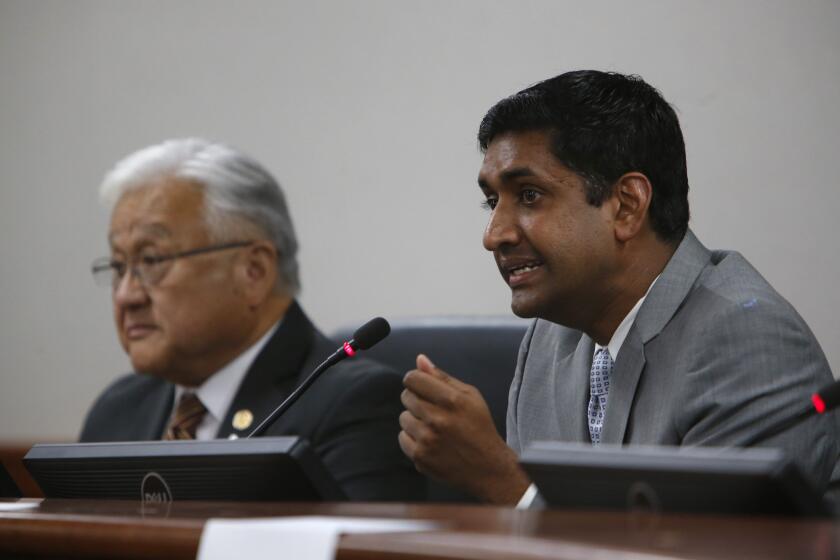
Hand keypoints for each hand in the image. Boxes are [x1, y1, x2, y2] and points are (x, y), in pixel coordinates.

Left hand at [398, 354, 530, 503]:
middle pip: (407, 396)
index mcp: (452, 400)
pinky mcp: (421, 457)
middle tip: (433, 409)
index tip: (421, 386)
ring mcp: (428, 440)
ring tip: (435, 427)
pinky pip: (402, 438)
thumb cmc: (479, 426)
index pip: (413, 378)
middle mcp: (438, 419)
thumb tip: (419, 359)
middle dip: (416, 399)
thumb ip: (442, 377)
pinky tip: (431, 441)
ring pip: (403, 418)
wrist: (487, 467)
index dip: (415, 380)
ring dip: (415, 420)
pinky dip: (413, 438)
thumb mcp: (470, 396)